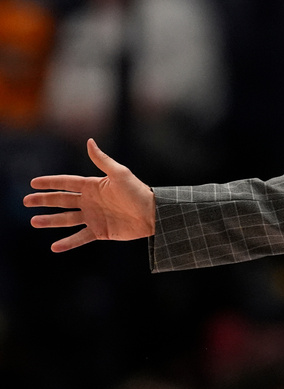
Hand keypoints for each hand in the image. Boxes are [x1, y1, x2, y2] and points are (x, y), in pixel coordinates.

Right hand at [23, 138, 155, 251]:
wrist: (153, 214)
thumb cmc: (138, 192)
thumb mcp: (120, 174)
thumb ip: (102, 160)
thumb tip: (89, 141)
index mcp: (94, 186)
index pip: (66, 183)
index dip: (50, 183)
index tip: (33, 183)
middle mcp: (91, 201)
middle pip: (62, 200)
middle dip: (44, 201)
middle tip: (25, 201)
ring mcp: (94, 217)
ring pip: (66, 219)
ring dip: (50, 221)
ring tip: (34, 221)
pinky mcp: (100, 231)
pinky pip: (80, 237)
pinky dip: (68, 243)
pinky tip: (54, 247)